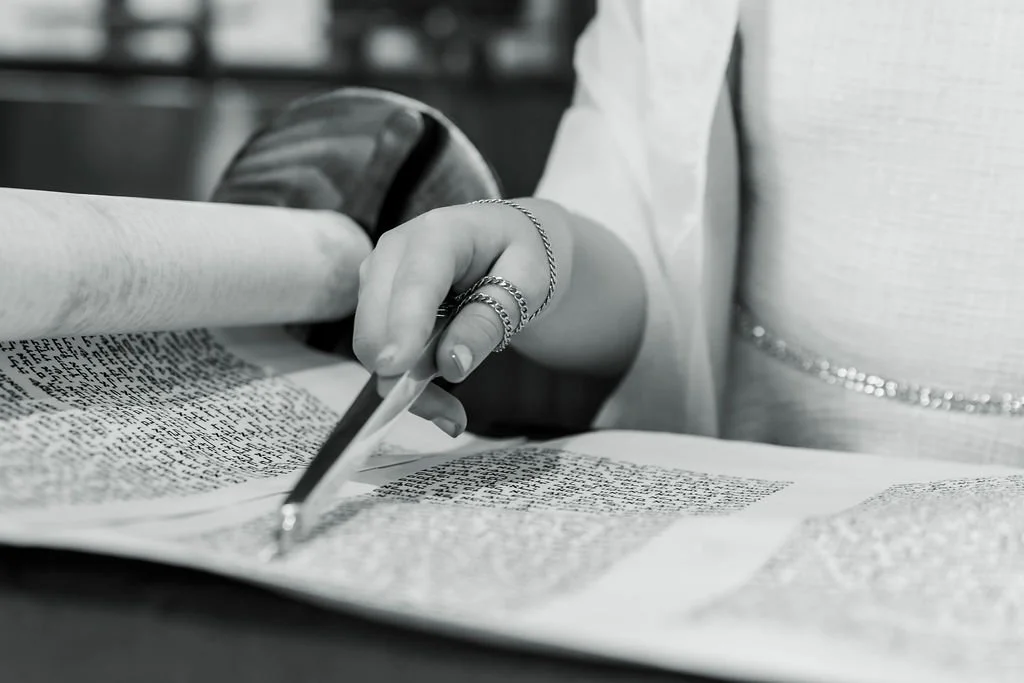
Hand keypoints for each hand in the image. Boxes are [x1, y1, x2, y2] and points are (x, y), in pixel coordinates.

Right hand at [352, 198, 571, 436]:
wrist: (508, 240)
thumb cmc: (521, 257)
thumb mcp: (527, 286)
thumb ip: (489, 321)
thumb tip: (451, 363)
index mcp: (439, 233)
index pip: (415, 284)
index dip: (403, 327)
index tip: (396, 368)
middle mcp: (395, 249)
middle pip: (376, 322)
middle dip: (404, 374)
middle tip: (454, 416)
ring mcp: (378, 274)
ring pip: (371, 346)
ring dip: (406, 386)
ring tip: (453, 411)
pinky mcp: (373, 300)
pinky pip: (379, 351)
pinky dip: (404, 381)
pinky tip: (439, 399)